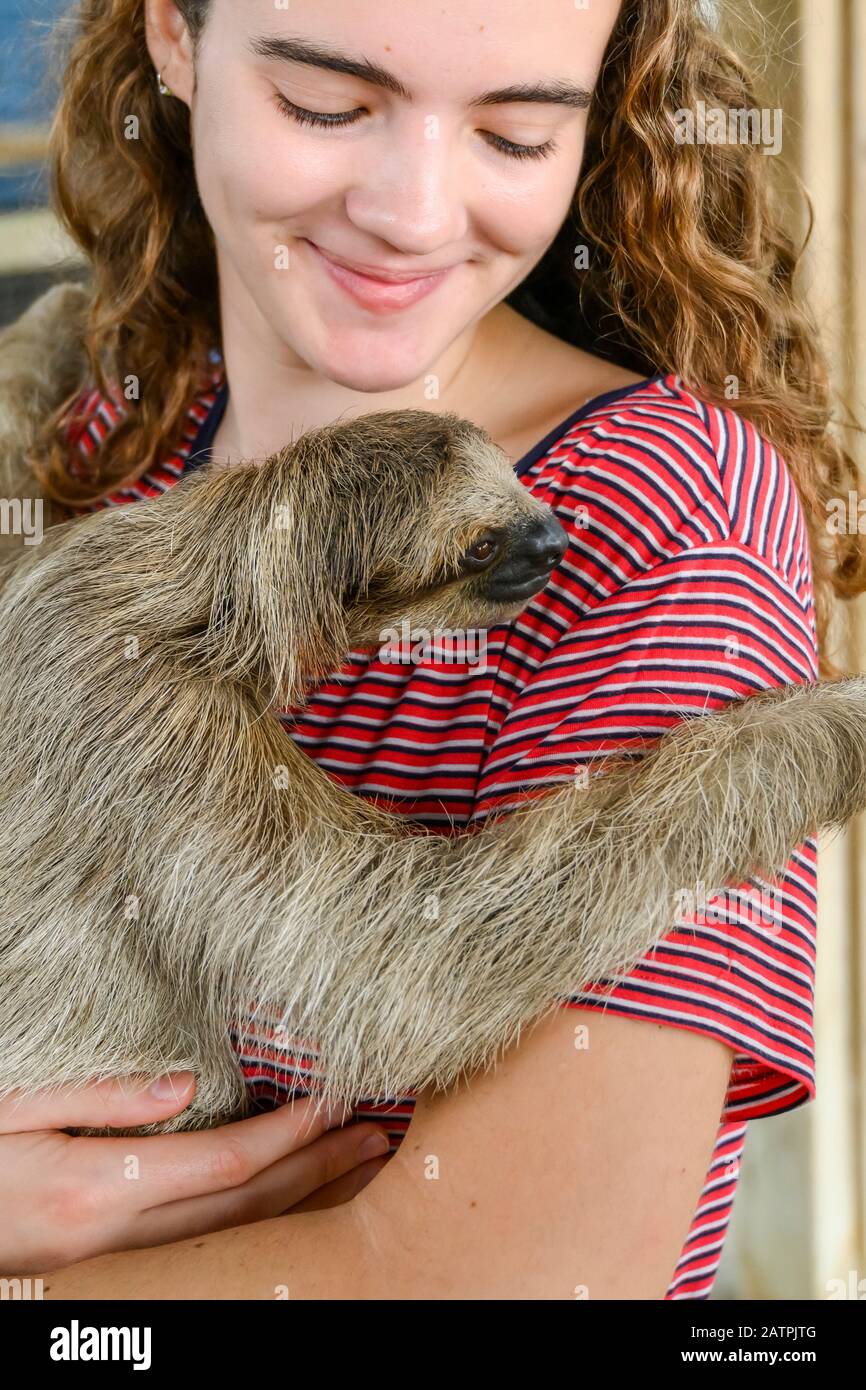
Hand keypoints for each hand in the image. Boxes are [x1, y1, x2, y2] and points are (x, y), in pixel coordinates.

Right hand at [0, 1073, 391, 1274]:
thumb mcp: (14, 1106)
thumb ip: (99, 1095)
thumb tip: (186, 1086)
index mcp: (97, 1190)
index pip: (223, 1165)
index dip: (288, 1135)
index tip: (336, 1103)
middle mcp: (118, 1239)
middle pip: (244, 1210)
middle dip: (317, 1171)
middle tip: (376, 1136)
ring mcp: (116, 1263)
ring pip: (231, 1238)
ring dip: (299, 1201)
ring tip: (353, 1167)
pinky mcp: (111, 1266)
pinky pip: (205, 1244)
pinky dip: (258, 1220)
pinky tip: (287, 1199)